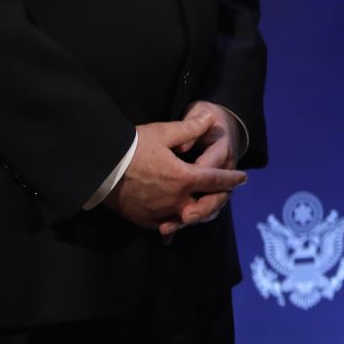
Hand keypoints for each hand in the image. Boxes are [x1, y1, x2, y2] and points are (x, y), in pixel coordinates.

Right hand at [104, 110, 246, 236]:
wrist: (100, 168)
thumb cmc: (132, 147)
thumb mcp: (164, 133)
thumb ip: (190, 128)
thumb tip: (210, 117)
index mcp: (184, 178)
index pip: (216, 180)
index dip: (232, 179)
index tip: (243, 178)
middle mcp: (176, 200)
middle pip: (207, 207)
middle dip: (220, 200)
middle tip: (226, 193)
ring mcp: (160, 213)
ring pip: (188, 219)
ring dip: (200, 212)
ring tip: (205, 204)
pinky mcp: (144, 220)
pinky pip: (166, 225)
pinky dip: (176, 222)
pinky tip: (178, 219)